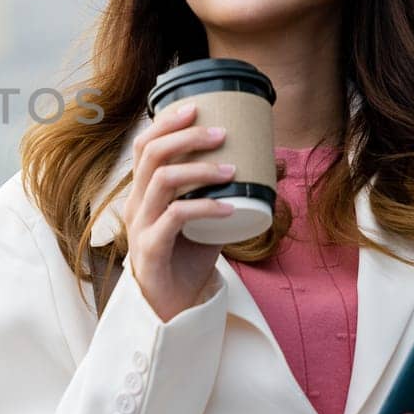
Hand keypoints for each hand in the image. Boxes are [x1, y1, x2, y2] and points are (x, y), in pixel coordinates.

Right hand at [120, 101, 238, 320]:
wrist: (172, 307)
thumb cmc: (188, 258)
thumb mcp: (212, 219)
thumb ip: (232, 193)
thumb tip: (276, 165)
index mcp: (144, 191)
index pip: (145, 146)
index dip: (166, 122)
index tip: (196, 107)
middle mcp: (136, 204)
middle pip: (150, 155)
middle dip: (186, 137)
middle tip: (221, 133)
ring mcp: (140, 226)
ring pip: (161, 181)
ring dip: (199, 169)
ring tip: (232, 170)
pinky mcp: (150, 250)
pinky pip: (175, 218)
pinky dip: (205, 207)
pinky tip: (230, 207)